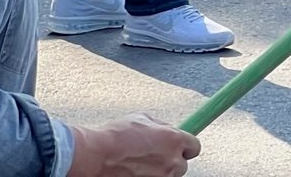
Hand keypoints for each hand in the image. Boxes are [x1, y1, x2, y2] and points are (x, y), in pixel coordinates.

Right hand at [74, 114, 200, 174]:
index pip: (194, 147)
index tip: (178, 148)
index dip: (185, 147)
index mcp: (175, 140)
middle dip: (170, 161)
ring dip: (159, 172)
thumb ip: (161, 126)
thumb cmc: (116, 136)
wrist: (95, 156)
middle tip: (153, 158)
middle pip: (182, 165)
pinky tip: (133, 172)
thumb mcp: (142, 119)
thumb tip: (167, 130)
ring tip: (139, 165)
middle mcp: (173, 162)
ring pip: (168, 176)